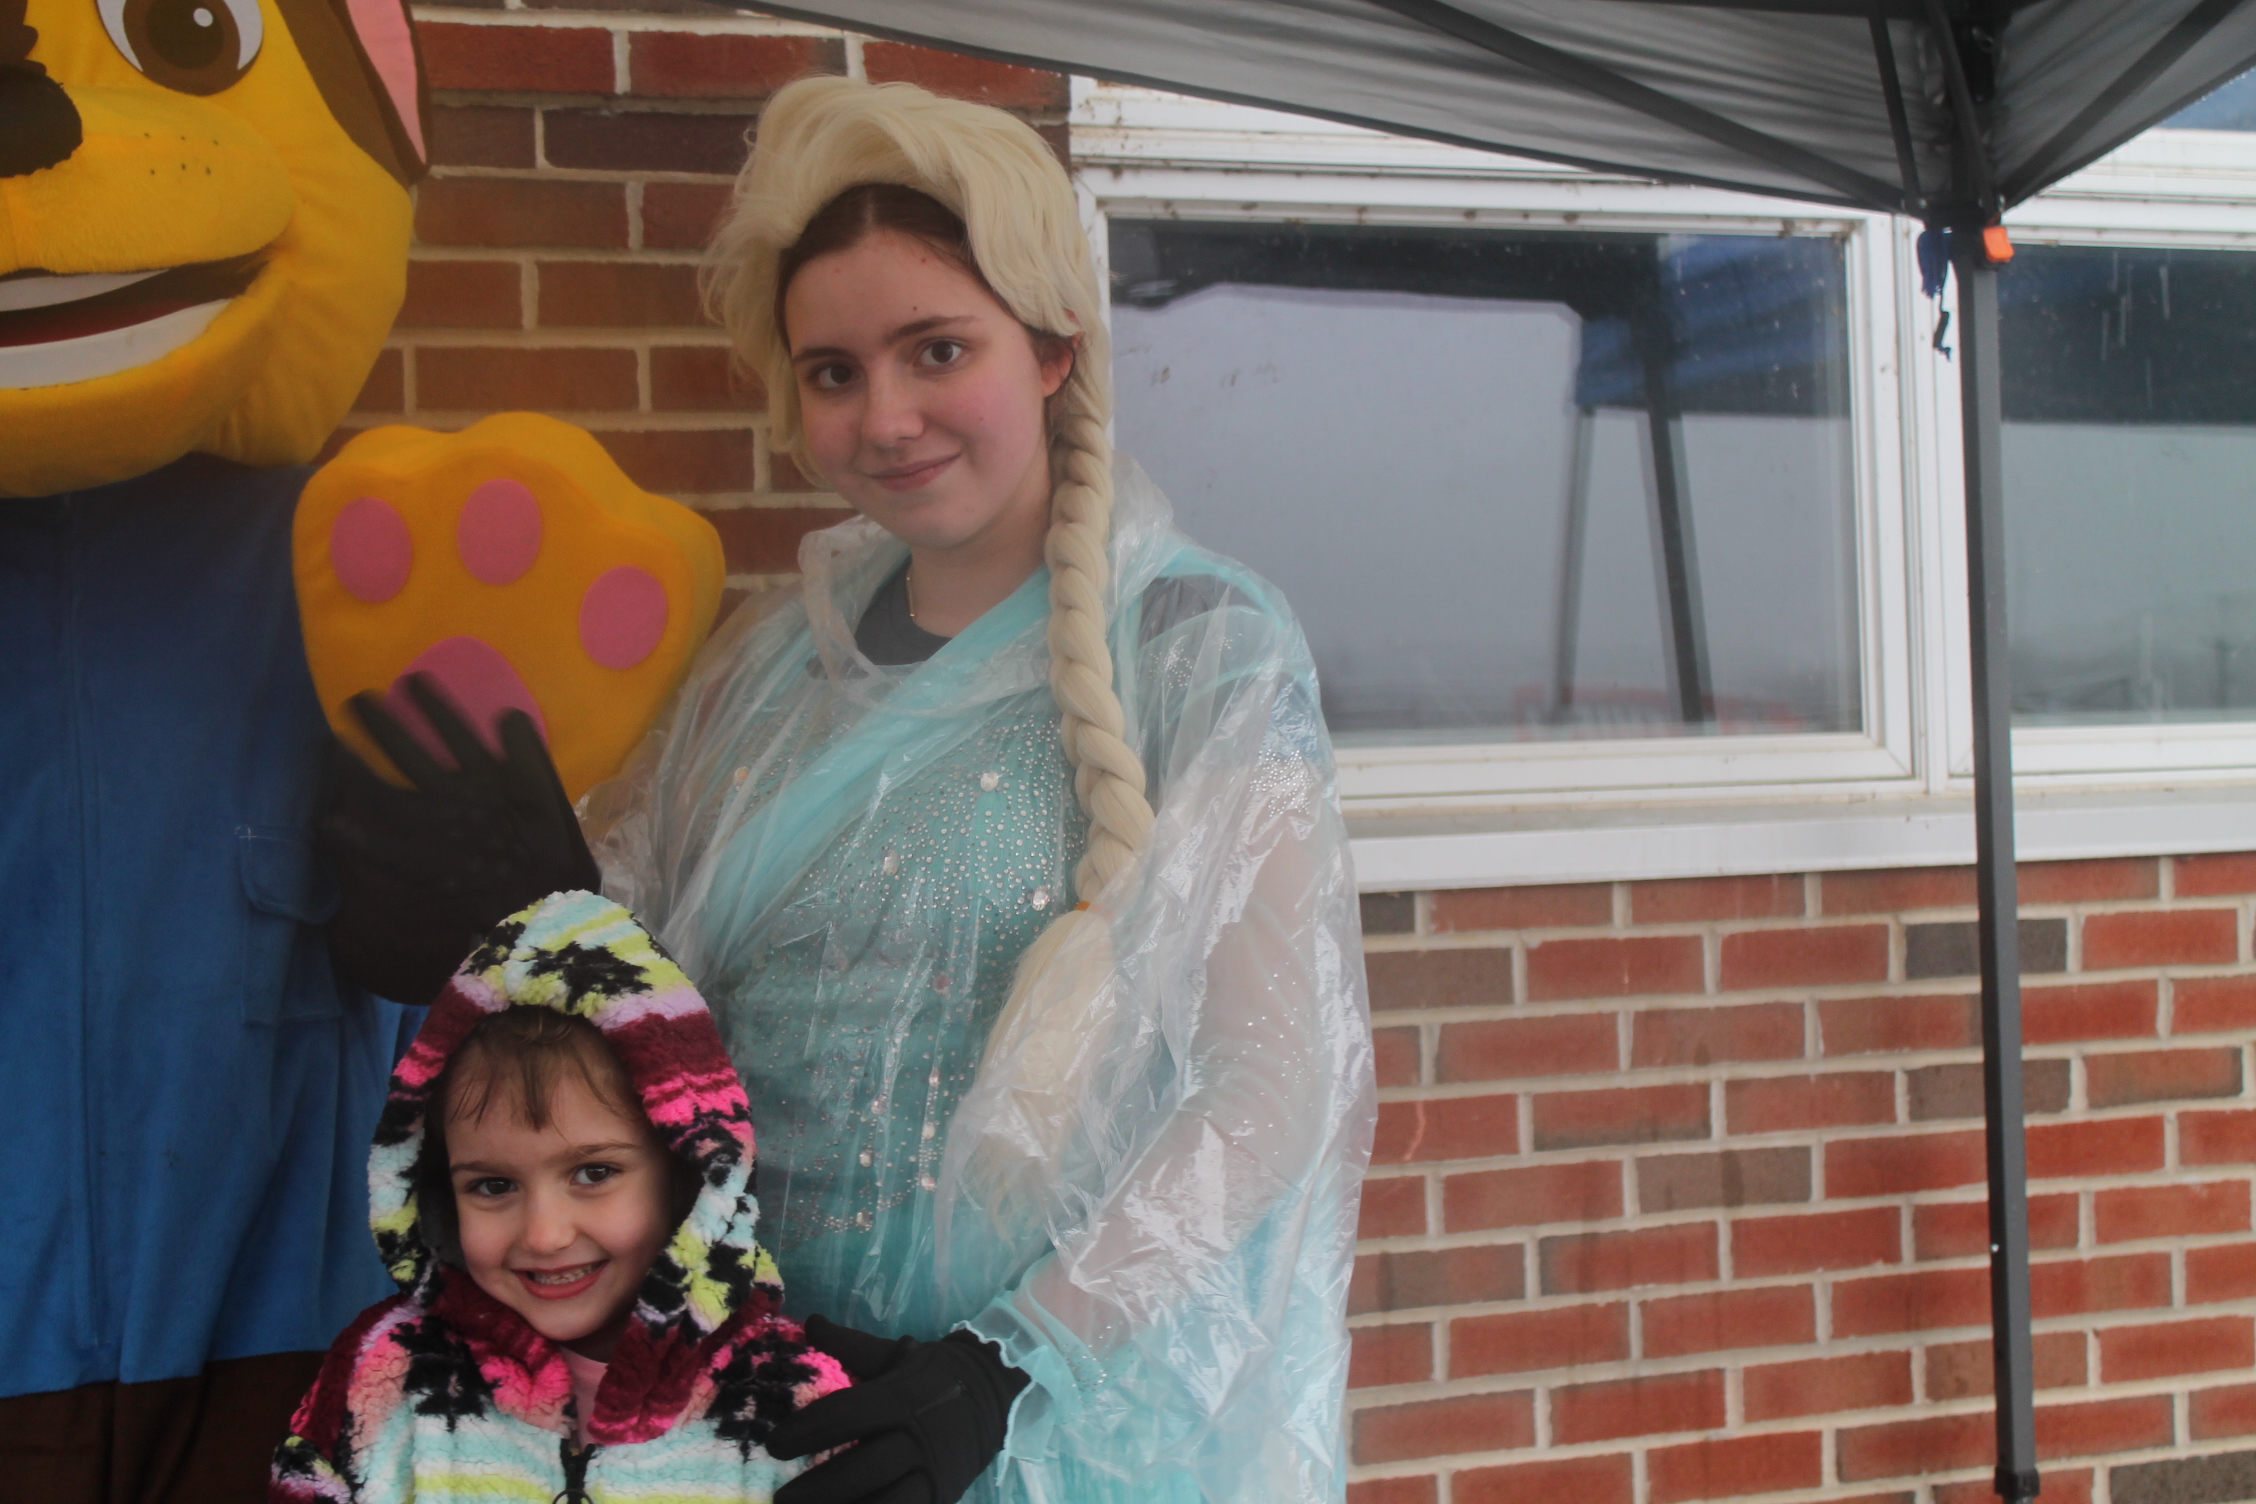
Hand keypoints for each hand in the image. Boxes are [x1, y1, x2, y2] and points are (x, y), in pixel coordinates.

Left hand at [321, 676, 599, 1002]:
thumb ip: (529, 753)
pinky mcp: (418, 864)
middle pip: (407, 753)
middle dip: (380, 723)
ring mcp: (431, 831)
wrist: (543, 904)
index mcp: (487, 779)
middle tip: (356, 699)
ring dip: (355, 765)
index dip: (432, 705)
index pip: (453, 731)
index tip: (413, 680)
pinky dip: (350, 838)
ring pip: (382, 791)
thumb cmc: (550, 852)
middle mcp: (452, 797)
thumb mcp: (551, 794)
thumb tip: (508, 713)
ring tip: (332, 742)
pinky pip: (376, 849)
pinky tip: (325, 823)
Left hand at [769, 1317, 1029, 1503]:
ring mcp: (933, 1474)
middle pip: (864, 1468)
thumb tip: (808, 1321)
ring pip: (888, 1503)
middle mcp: (917, 1437)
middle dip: (819, 1489)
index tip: (773, 1444)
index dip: (808, 1430)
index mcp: (901, 1397)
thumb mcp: (895, 1354)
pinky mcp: (943, 1497)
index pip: (849, 1414)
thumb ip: (849, 1344)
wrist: (997, 1392)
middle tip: (778, 1500)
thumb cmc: (934, 1373)